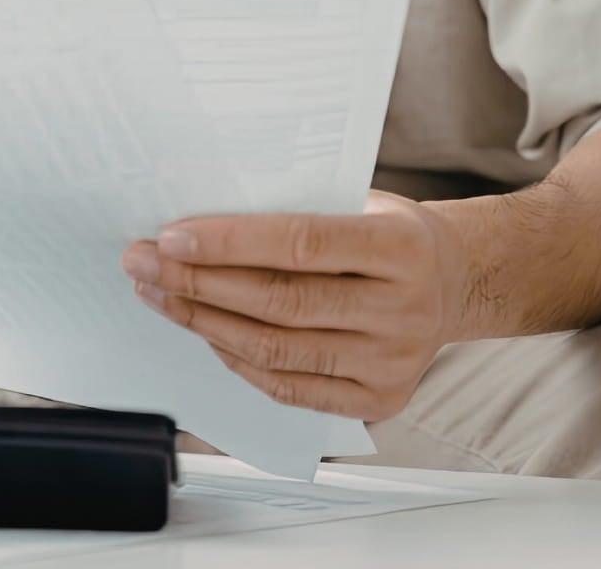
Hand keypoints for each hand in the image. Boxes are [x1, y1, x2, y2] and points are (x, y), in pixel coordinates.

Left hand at [121, 192, 468, 420]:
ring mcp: (392, 362)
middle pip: (278, 302)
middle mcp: (403, 311)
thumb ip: (295, 210)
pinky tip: (203, 330)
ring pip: (275, 349)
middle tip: (141, 262)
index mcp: (402, 249)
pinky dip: (237, 359)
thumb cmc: (391, 232)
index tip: (170, 236)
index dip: (229, 242)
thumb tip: (197, 219)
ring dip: (202, 320)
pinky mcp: (379, 399)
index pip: (301, 244)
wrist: (458, 280)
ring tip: (157, 293)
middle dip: (196, 282)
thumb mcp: (359, 201)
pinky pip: (288, 387)